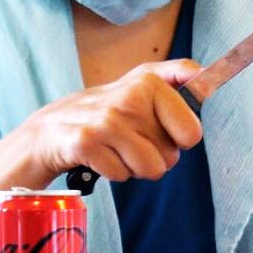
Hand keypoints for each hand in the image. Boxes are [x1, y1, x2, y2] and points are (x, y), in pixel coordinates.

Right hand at [15, 59, 204, 182]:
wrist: (45, 132)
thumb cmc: (102, 113)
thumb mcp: (137, 85)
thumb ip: (175, 77)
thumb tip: (207, 77)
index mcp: (148, 80)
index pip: (192, 131)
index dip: (182, 139)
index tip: (167, 131)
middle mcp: (130, 96)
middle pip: (172, 155)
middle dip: (155, 156)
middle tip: (130, 142)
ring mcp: (107, 119)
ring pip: (150, 168)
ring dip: (134, 167)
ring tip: (115, 150)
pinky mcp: (86, 142)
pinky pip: (122, 175)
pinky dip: (113, 173)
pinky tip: (98, 157)